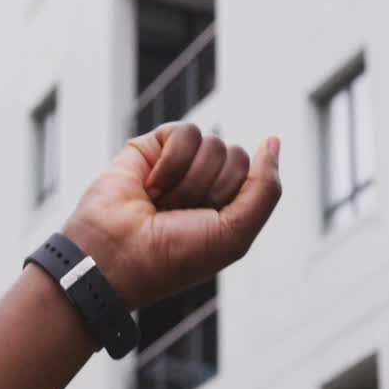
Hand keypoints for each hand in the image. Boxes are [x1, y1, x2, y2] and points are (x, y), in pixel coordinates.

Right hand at [61, 123, 281, 308]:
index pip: (255, 174)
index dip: (233, 198)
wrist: (115, 255)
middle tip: (179, 215)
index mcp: (227, 205)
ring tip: (161, 203)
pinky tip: (150, 185)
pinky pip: (185, 132)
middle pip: (236, 156)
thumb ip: (265, 188)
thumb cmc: (173, 255)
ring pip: (213, 143)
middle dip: (210, 189)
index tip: (204, 225)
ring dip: (188, 180)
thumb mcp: (235, 233)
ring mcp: (180, 163)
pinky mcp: (153, 147)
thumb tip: (273, 140)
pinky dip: (171, 163)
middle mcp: (206, 182)